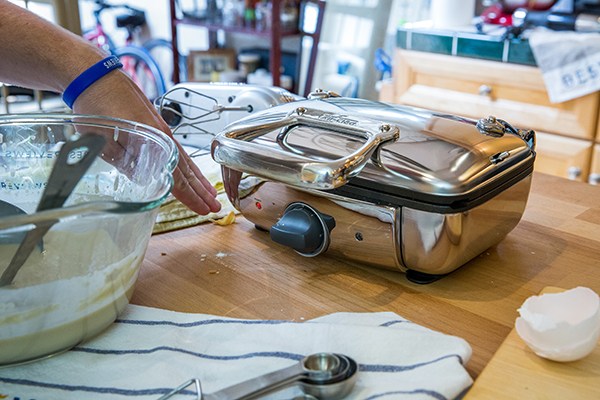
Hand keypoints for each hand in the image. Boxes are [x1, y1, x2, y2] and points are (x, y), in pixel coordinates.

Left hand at [73, 70, 220, 214]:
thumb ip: (125, 163)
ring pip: (185, 160)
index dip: (191, 196)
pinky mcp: (156, 125)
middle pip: (187, 170)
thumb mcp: (104, 142)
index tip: (204, 209)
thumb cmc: (96, 106)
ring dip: (198, 178)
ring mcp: (162, 130)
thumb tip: (142, 180)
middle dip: (202, 190)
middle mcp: (164, 136)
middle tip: (215, 206)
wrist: (96, 76)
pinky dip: (188, 164)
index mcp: (154, 141)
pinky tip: (190, 171)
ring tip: (210, 192)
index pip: (177, 177)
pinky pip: (178, 150)